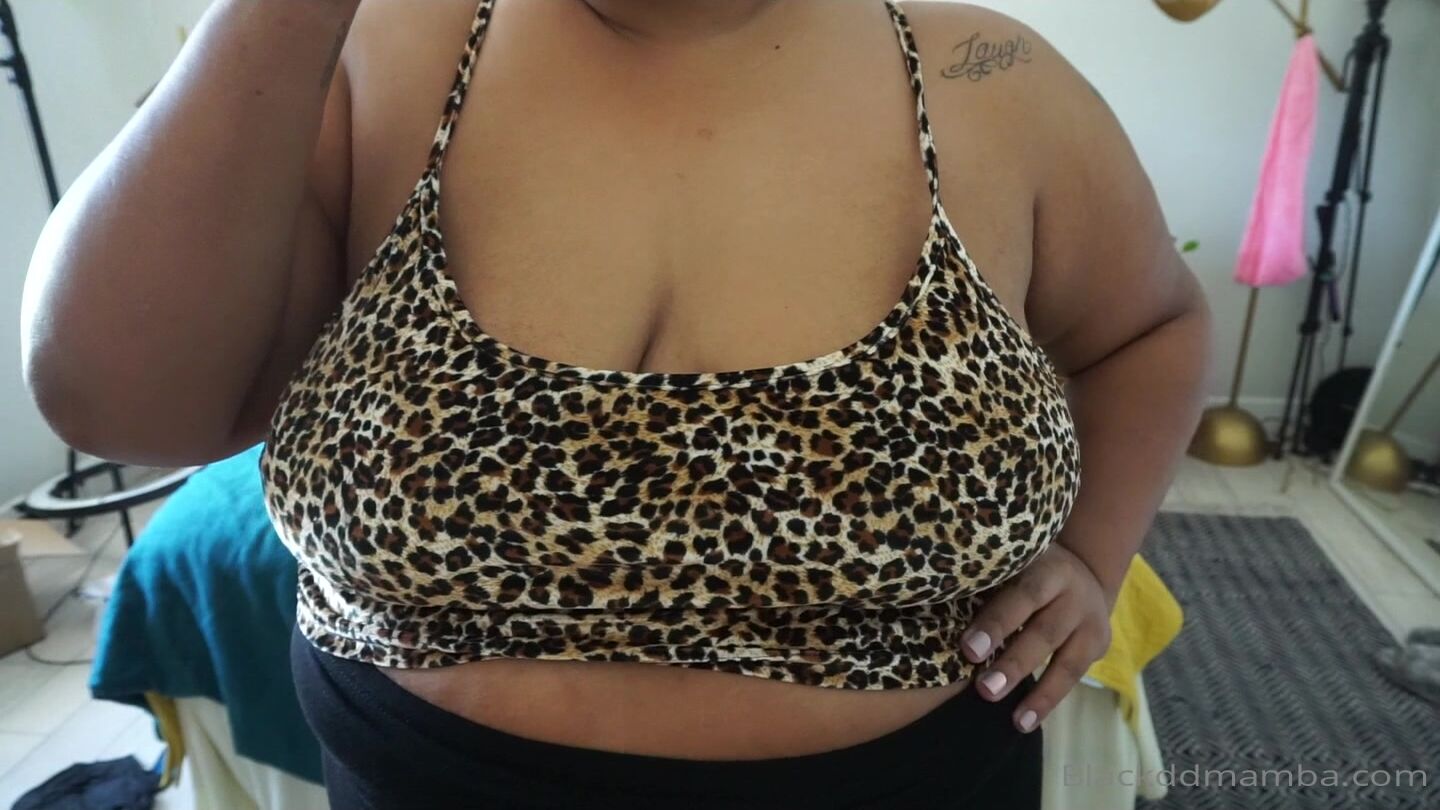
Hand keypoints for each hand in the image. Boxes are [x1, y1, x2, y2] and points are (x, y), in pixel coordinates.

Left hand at [959, 543, 1112, 733]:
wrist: (1084, 571)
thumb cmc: (1026, 570)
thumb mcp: (1012, 566)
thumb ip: (989, 586)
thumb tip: (937, 613)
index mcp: (1045, 568)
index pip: (1021, 596)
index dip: (996, 623)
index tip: (968, 650)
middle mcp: (1074, 593)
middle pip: (1044, 631)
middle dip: (1014, 663)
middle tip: (985, 689)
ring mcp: (1091, 621)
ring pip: (1067, 661)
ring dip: (1040, 692)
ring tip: (1016, 719)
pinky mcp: (1099, 645)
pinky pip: (1073, 676)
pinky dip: (1050, 700)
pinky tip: (1026, 720)